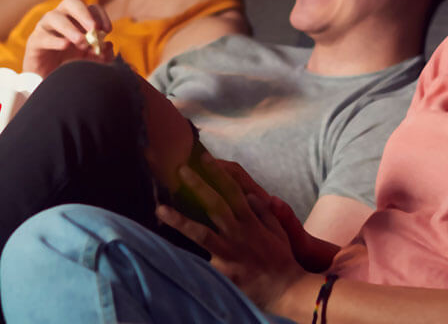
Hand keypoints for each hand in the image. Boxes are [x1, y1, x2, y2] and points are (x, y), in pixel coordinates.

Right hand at [22, 0, 113, 75]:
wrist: (48, 82)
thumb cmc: (70, 66)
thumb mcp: (91, 62)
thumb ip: (102, 55)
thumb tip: (108, 45)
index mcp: (77, 20)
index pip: (91, 8)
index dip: (100, 15)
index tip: (107, 31)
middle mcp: (61, 18)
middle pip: (70, 2)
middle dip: (84, 13)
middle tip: (94, 29)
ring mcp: (45, 28)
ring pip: (54, 17)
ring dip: (70, 28)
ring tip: (81, 42)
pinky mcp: (34, 41)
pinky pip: (43, 36)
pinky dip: (55, 40)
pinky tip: (65, 46)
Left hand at [157, 153, 309, 307]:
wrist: (287, 290)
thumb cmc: (281, 260)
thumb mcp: (278, 232)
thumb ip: (264, 213)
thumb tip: (251, 195)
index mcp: (251, 222)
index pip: (234, 191)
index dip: (218, 173)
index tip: (203, 157)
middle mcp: (239, 234)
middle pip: (216, 205)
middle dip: (198, 186)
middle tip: (180, 170)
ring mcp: (230, 254)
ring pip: (202, 234)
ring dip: (180, 221)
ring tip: (160, 210)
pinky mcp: (224, 274)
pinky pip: (200, 264)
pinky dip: (184, 260)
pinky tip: (162, 254)